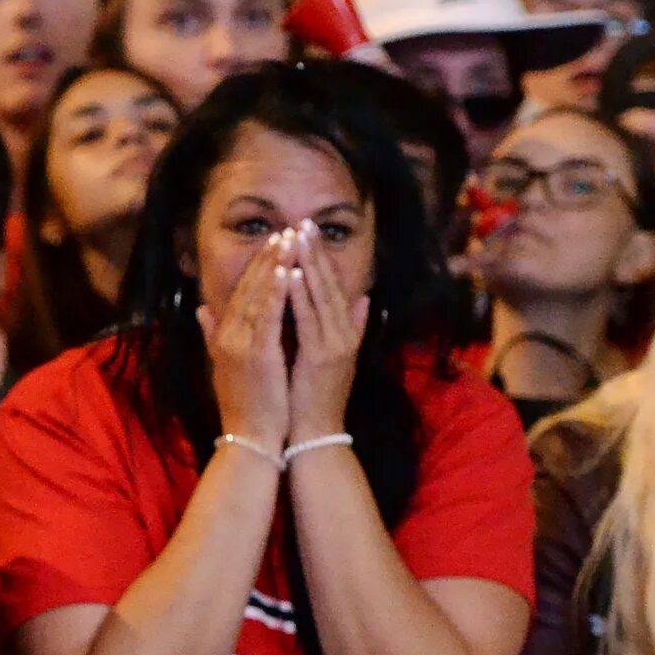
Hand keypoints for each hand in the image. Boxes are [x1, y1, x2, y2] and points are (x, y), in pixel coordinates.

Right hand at [196, 236, 290, 452]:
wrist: (249, 437)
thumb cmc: (244, 404)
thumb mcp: (223, 364)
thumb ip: (212, 334)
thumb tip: (201, 309)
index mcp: (223, 336)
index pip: (240, 292)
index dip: (256, 266)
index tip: (272, 242)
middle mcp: (228, 335)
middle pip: (248, 287)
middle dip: (267, 257)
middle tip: (285, 230)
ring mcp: (241, 344)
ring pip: (259, 296)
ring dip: (275, 266)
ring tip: (290, 241)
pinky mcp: (258, 354)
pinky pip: (269, 316)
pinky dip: (278, 292)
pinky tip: (288, 271)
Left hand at [282, 222, 369, 444]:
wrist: (315, 432)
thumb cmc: (314, 396)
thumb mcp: (333, 356)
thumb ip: (350, 325)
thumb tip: (362, 299)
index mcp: (344, 332)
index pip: (333, 286)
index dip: (321, 258)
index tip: (307, 232)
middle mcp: (344, 334)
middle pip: (330, 284)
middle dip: (316, 252)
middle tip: (303, 222)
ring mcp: (336, 344)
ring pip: (322, 296)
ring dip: (309, 265)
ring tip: (298, 237)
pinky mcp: (322, 356)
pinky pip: (310, 319)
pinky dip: (301, 296)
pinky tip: (292, 274)